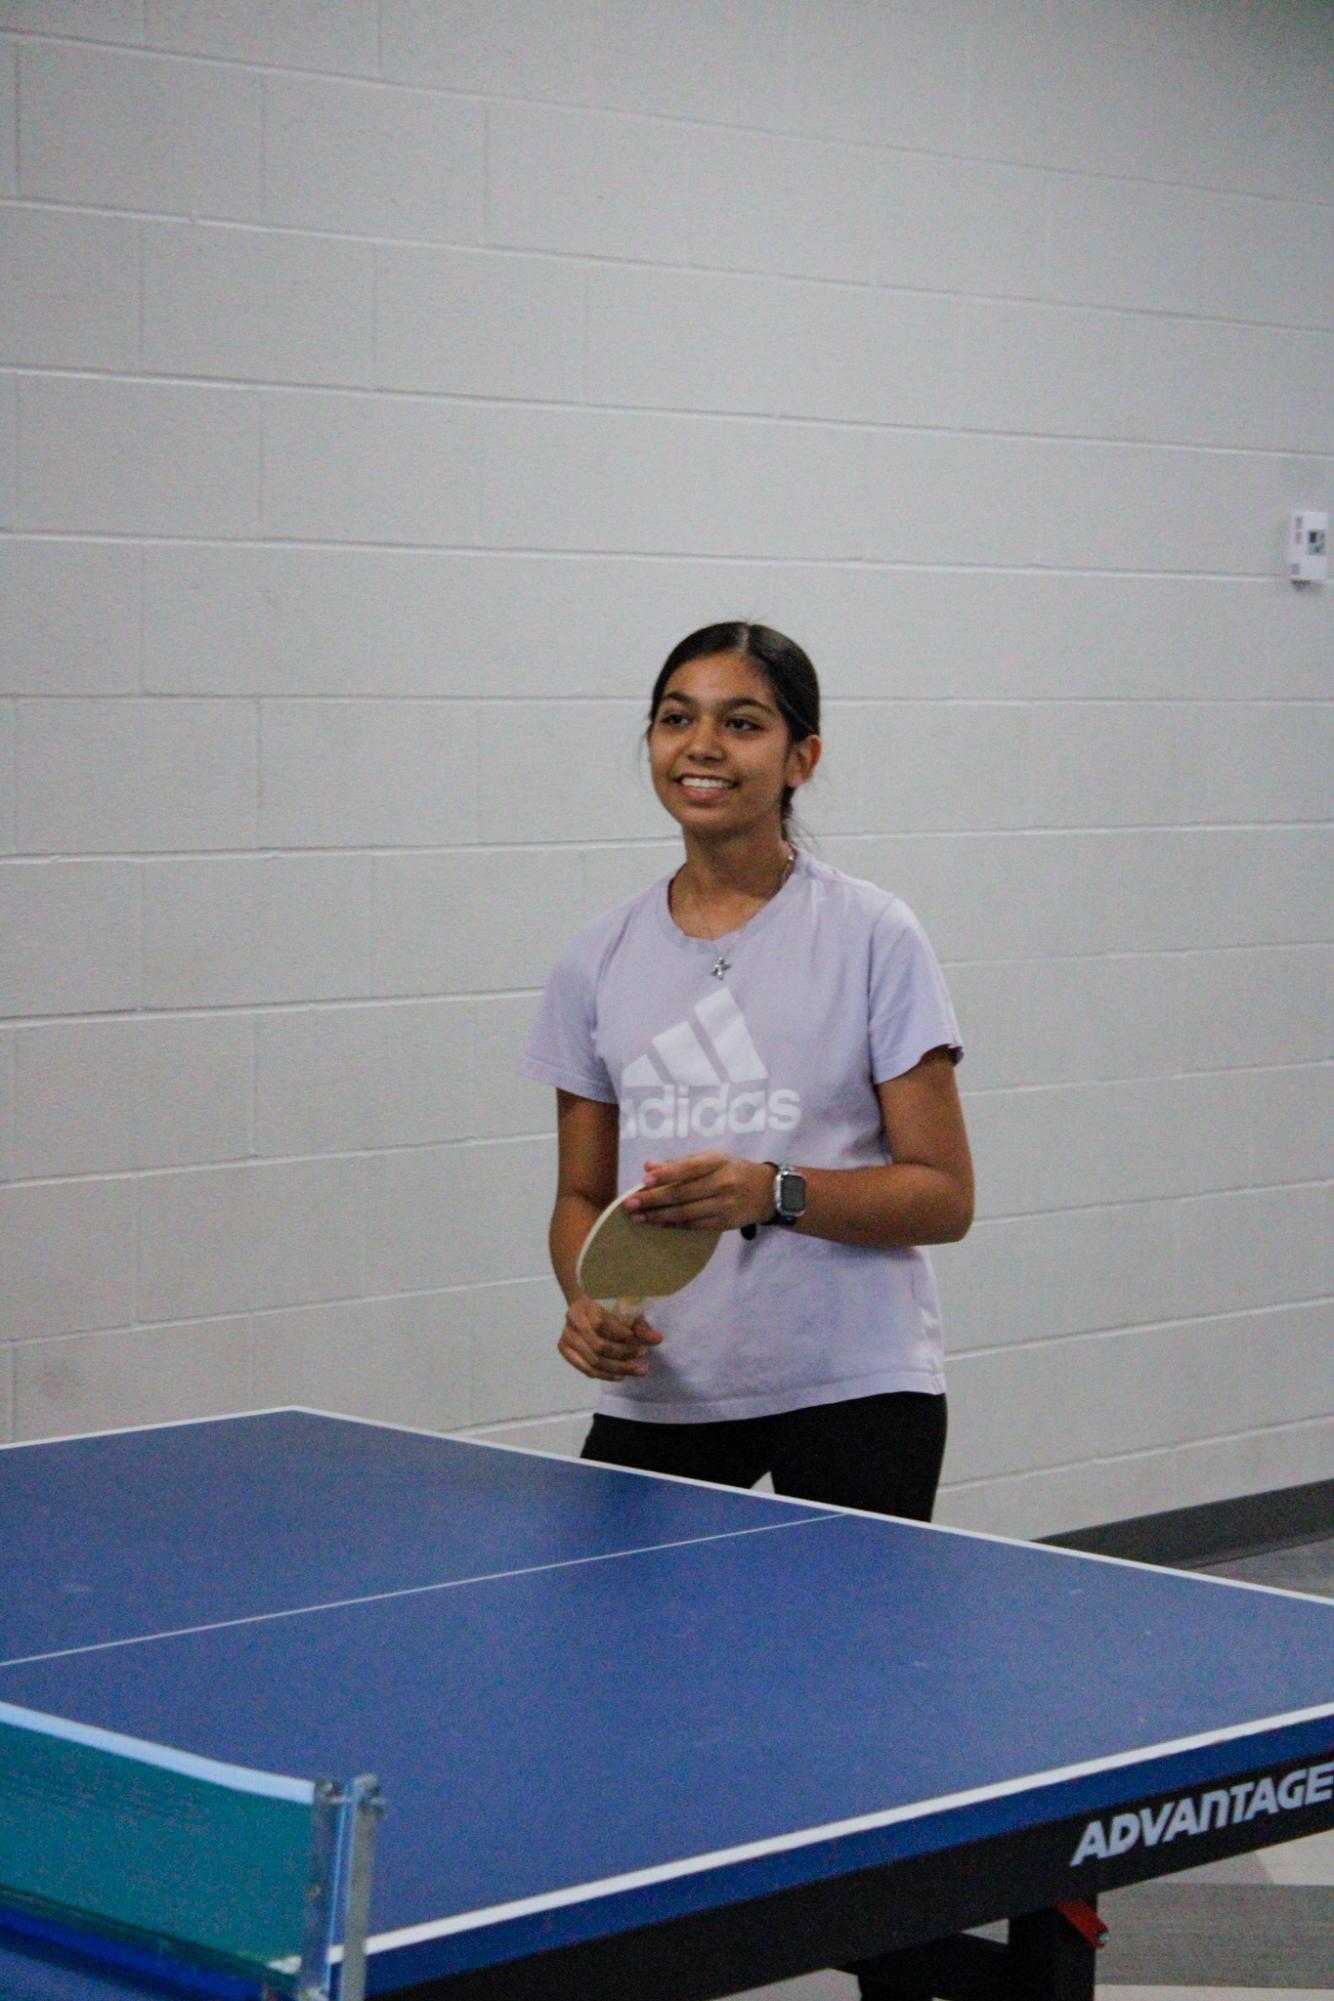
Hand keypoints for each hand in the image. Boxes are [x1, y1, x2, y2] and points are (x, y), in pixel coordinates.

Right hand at [558, 1294, 662, 1381]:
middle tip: (643, 1356)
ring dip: (617, 1369)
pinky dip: (605, 1375)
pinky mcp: (565, 1351)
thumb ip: (640, 1326)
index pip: (601, 1323)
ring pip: (593, 1361)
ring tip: (637, 1369)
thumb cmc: (608, 1307)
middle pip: (598, 1346)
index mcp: (585, 1304)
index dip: (619, 1334)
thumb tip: (657, 1339)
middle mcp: (572, 1321)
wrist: (585, 1306)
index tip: (636, 1340)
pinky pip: (586, 1369)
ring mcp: (566, 1337)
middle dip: (623, 1354)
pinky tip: (620, 1376)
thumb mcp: (625, 1311)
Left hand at [626, 1153, 773, 1232]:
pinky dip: (673, 1225)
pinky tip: (657, 1224)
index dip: (666, 1175)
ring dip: (658, 1217)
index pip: (689, 1168)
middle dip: (653, 1200)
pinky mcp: (724, 1223)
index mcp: (718, 1162)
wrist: (767, 1192)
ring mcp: (724, 1205)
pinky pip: (694, 1225)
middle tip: (630, 1204)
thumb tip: (649, 1166)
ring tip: (637, 1217)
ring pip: (685, 1213)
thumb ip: (681, 1163)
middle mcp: (722, 1183)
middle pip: (683, 1194)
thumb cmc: (732, 1170)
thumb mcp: (712, 1159)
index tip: (644, 1180)